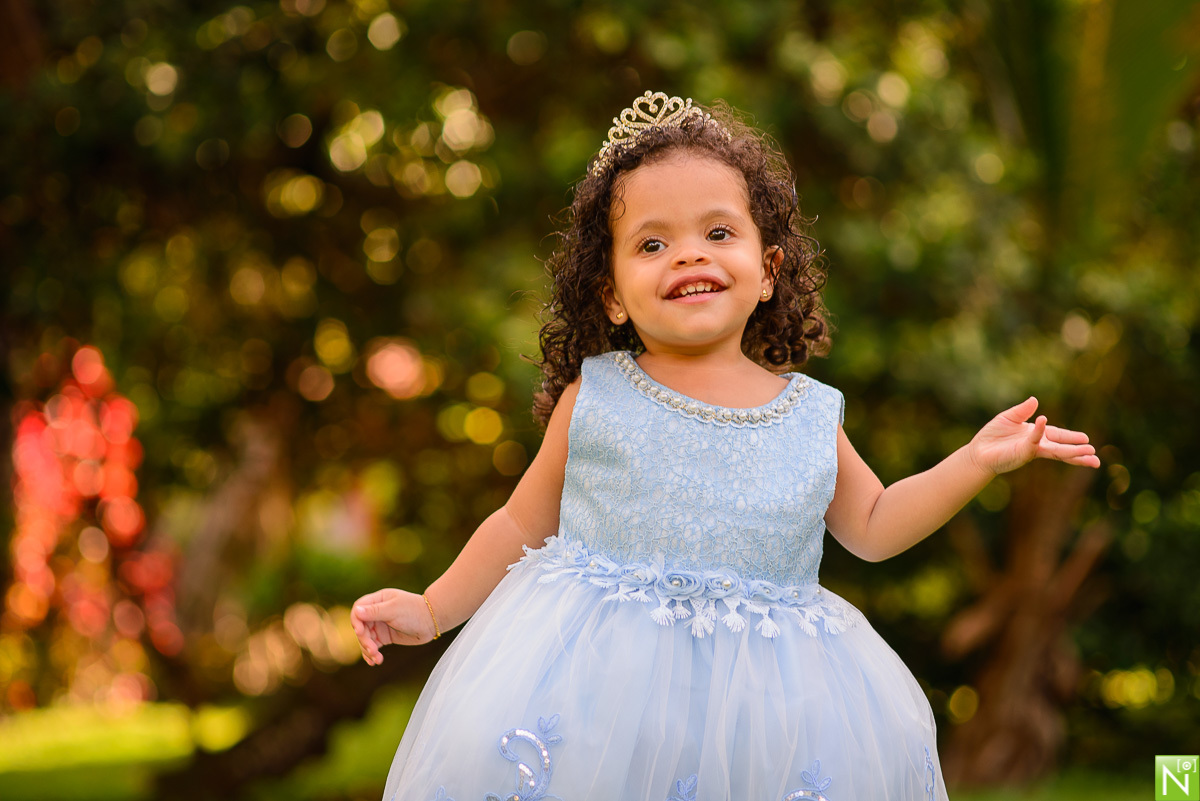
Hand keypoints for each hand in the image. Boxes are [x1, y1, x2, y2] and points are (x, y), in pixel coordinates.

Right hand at [350, 588, 437, 664]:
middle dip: (364, 640)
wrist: (432, 621)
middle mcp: (377, 612)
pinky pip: (373, 645)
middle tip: (372, 650)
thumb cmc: (414, 611)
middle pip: (361, 627)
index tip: (360, 632)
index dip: (356, 621)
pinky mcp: (385, 636)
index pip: (358, 609)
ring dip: (368, 649)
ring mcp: (380, 625)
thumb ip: (375, 611)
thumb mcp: (394, 610)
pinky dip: (372, 653)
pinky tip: (374, 661)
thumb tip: (356, 611)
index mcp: (378, 600)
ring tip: (376, 659)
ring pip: (366, 638)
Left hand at [968, 396, 1099, 476]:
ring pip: (1055, 452)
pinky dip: (1038, 431)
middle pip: (1061, 448)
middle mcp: (1037, 445)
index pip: (1057, 435)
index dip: (1071, 437)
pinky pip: (1033, 441)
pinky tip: (1044, 424)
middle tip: (1094, 455)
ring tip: (1089, 456)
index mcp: (1036, 435)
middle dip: (1078, 451)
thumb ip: (1022, 410)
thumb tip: (1034, 400)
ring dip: (1072, 453)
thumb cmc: (992, 436)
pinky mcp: (1021, 453)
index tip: (1087, 439)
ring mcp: (1031, 450)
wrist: (978, 451)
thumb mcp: (1009, 418)